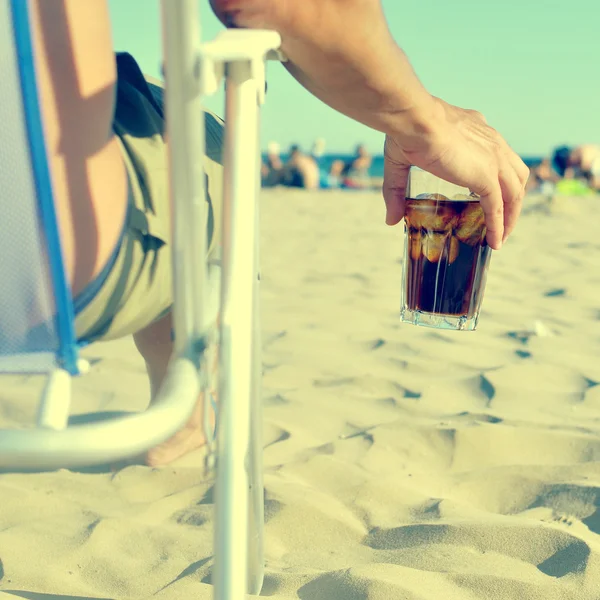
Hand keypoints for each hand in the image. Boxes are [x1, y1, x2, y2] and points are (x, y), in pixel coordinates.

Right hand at [383, 98, 529, 249]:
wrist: (416, 120)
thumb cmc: (407, 130)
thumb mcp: (400, 160)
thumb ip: (396, 190)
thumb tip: (390, 220)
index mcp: (476, 131)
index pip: (497, 156)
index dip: (497, 176)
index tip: (490, 196)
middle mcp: (492, 143)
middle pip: (515, 174)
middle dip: (512, 199)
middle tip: (502, 220)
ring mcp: (493, 159)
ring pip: (514, 192)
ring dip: (511, 216)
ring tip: (502, 236)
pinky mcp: (487, 176)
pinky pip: (498, 207)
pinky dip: (499, 226)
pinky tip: (495, 242)